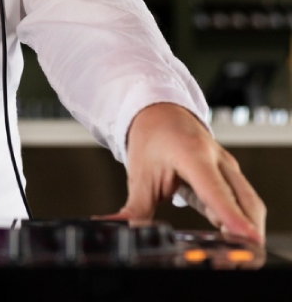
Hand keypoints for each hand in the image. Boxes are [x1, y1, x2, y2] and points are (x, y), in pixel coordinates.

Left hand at [105, 102, 265, 244]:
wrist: (158, 111)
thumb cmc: (151, 136)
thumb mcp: (139, 175)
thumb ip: (135, 208)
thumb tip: (120, 226)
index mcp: (192, 154)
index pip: (216, 191)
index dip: (232, 217)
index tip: (247, 239)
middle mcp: (216, 158)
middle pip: (245, 201)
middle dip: (248, 232)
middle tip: (242, 256)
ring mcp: (226, 165)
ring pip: (249, 202)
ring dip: (246, 227)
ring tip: (232, 249)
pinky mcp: (229, 173)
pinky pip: (244, 200)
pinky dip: (241, 219)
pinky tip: (230, 235)